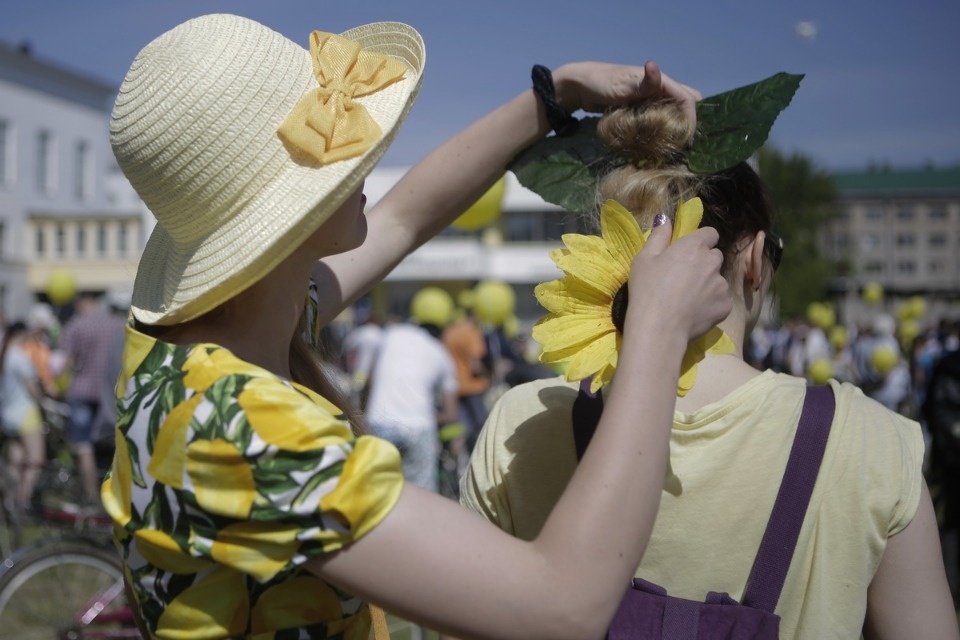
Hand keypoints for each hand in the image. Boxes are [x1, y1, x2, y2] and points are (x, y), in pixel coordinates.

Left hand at [553, 60, 700, 130]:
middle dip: (688, 122)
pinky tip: (657, 142)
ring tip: (672, 146)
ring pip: (673, 111)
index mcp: (660, 80)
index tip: (686, 140)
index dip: (691, 118)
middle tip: (682, 144)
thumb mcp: (622, 85)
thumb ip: (643, 82)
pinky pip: (658, 117)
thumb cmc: (600, 83)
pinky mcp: (641, 107)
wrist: (580, 87)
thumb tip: (653, 66)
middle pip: (684, 104)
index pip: (687, 99)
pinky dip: (661, 128)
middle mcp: (659, 88)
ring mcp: (650, 97)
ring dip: (675, 126)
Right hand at [625, 218, 729, 342]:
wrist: (659, 328)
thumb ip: (658, 236)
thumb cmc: (647, 290)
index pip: (710, 233)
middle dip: (704, 263)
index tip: (689, 253)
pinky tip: (694, 312)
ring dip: (708, 284)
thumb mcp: (644, 259)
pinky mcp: (726, 306)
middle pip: (715, 256)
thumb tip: (665, 219)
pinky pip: (720, 300)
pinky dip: (711, 304)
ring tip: (688, 299)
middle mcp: (713, 261)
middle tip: (685, 278)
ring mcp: (721, 284)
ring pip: (718, 279)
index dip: (701, 241)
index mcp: (694, 246)